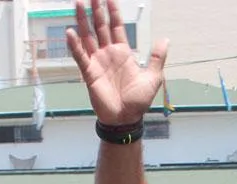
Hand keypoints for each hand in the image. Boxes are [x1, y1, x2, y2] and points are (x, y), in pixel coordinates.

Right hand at [67, 0, 167, 124]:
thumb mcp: (153, 78)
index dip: (113, 11)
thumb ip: (157, 58)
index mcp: (123, 52)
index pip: (116, 26)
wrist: (126, 119)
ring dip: (83, 20)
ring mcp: (97, 62)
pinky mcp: (89, 73)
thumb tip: (165, 39)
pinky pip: (80, 56)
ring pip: (88, 36)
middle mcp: (108, 53)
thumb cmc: (139, 101)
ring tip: (79, 4)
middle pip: (100, 26)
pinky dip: (75, 45)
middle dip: (96, 10)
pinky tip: (71, 32)